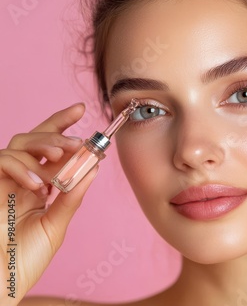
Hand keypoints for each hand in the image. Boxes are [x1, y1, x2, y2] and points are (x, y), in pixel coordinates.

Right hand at [0, 103, 98, 304]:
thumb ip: (71, 196)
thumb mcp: (56, 224)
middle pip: (31, 138)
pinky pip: (1, 162)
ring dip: (43, 147)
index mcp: (37, 185)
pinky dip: (21, 166)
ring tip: (60, 159)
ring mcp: (2, 182)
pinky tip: (38, 183)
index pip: (48, 147)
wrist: (2, 282)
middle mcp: (18, 179)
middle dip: (56, 132)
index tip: (81, 109)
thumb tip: (92, 168)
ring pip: (17, 144)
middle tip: (78, 141)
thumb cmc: (24, 259)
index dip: (61, 124)